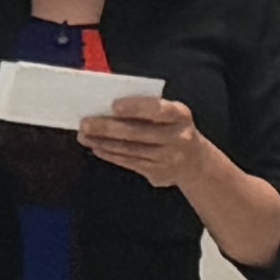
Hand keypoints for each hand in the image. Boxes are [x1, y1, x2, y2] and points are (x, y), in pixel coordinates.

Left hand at [71, 94, 209, 184]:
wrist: (195, 162)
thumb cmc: (173, 128)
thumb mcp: (170, 114)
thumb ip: (146, 108)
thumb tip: (108, 107)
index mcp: (180, 115)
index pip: (157, 109)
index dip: (136, 107)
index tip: (114, 105)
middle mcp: (177, 138)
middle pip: (138, 133)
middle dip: (107, 128)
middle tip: (85, 123)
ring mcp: (168, 158)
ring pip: (130, 150)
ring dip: (103, 143)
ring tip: (84, 136)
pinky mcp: (158, 173)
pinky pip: (129, 162)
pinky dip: (110, 155)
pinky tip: (96, 148)